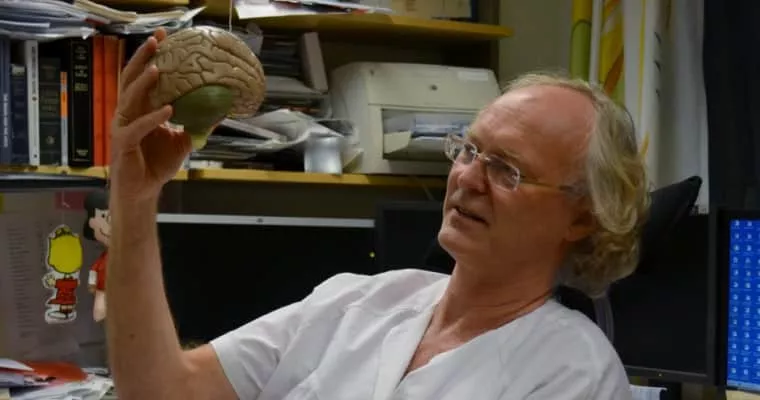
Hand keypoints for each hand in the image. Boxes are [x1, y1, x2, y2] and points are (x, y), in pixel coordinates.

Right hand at [110, 28, 191, 202]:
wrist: (145, 190)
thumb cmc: (158, 164)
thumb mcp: (183, 141)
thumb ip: (197, 124)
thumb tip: (221, 111)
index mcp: (140, 108)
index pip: (143, 77)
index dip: (151, 57)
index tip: (163, 37)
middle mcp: (128, 113)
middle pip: (131, 79)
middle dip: (142, 59)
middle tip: (155, 41)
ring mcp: (123, 126)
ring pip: (129, 98)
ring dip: (144, 83)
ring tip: (157, 69)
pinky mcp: (123, 143)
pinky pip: (137, 127)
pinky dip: (153, 118)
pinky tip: (168, 110)